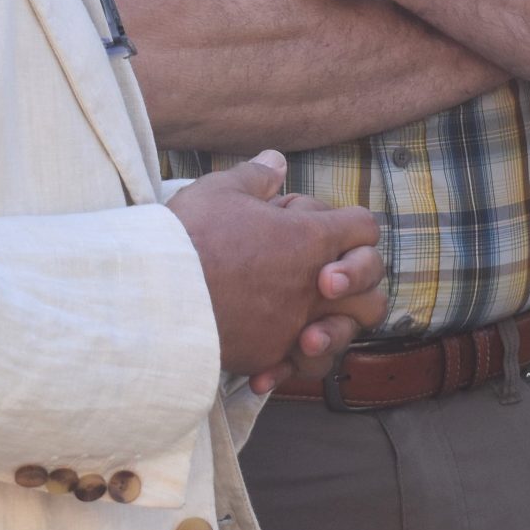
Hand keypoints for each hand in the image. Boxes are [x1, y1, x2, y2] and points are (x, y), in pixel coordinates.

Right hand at [164, 151, 386, 386]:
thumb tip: (276, 161)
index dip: (349, 224)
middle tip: (325, 275)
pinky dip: (290, 365)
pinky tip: (270, 360)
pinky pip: (299, 368)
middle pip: (372, 291)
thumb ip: (257, 176)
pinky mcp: (269, 356)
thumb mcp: (222, 190)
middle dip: (358, 281)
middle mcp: (314, 287)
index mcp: (311, 239)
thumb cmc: (191, 236)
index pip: (363, 228)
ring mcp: (295, 325)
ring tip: (306, 319)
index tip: (323, 225)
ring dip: (334, 327)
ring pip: (345, 336)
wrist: (157, 295)